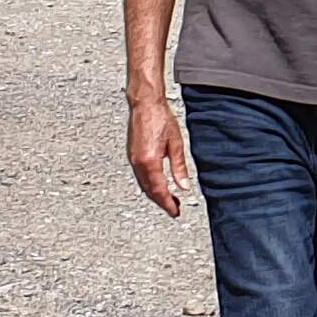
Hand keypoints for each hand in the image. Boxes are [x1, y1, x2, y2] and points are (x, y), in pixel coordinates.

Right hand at [129, 96, 191, 216]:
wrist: (145, 104)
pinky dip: (150, 184)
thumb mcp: (175, 143)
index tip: (176, 212)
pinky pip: (140, 176)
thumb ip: (179, 167)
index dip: (168, 204)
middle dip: (162, 202)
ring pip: (144, 185)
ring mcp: (133, 159)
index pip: (159, 190)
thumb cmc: (160, 118)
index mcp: (149, 161)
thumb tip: (184, 186)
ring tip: (169, 198)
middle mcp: (138, 163)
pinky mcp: (132, 155)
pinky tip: (158, 184)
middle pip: (149, 191)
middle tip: (175, 208)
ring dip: (156, 194)